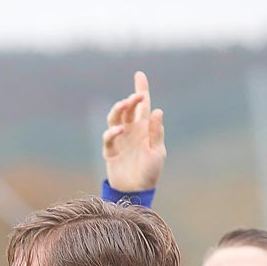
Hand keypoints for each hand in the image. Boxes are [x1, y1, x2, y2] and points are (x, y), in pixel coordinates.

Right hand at [102, 71, 165, 193]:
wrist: (137, 191)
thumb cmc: (151, 171)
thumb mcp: (158, 152)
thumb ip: (156, 132)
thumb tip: (156, 111)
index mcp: (145, 128)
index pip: (143, 105)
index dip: (141, 89)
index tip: (139, 74)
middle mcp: (131, 131)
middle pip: (128, 109)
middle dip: (131, 100)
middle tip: (136, 97)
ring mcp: (120, 140)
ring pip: (115, 118)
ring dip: (119, 109)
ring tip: (125, 105)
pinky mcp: (110, 151)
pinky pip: (108, 137)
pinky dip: (112, 131)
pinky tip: (120, 130)